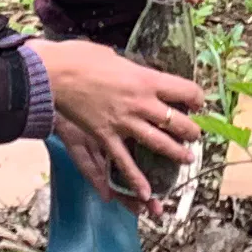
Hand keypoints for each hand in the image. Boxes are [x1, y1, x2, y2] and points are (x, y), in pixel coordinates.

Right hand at [37, 39, 206, 201]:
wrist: (54, 73)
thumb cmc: (81, 57)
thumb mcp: (115, 57)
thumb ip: (130, 71)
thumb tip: (137, 74)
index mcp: (146, 79)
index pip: (185, 90)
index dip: (197, 97)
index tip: (197, 101)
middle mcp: (141, 103)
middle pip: (177, 121)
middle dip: (191, 131)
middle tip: (195, 134)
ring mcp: (124, 123)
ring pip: (159, 143)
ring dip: (175, 153)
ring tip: (186, 158)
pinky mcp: (106, 136)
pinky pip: (124, 162)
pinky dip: (135, 179)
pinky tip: (147, 194)